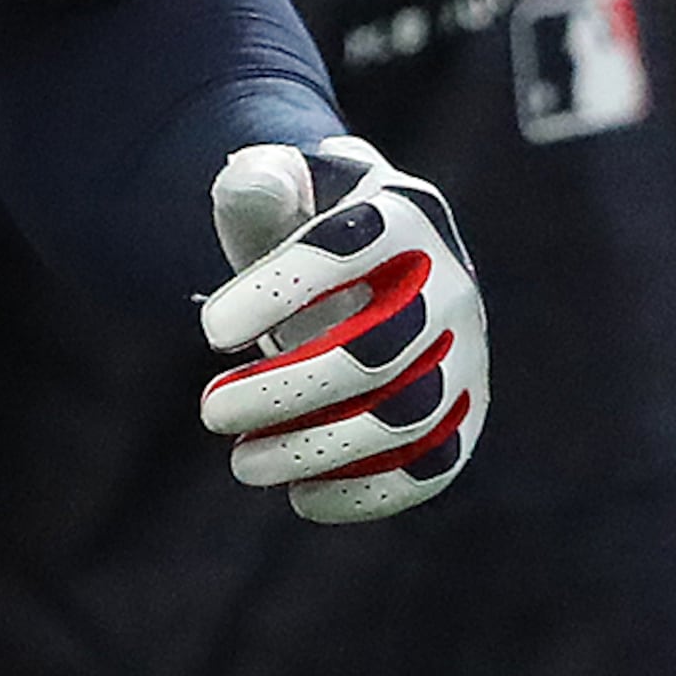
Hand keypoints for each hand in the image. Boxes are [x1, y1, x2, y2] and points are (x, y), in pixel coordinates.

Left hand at [199, 138, 486, 524]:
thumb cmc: (301, 211)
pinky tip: (303, 498)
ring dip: (320, 449)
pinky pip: (435, 464)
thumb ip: (257, 177)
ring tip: (241, 462)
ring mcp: (466, 353)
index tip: (208, 334)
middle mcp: (448, 286)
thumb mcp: (273, 179)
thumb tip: (257, 184)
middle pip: (374, 353)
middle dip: (285, 390)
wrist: (360, 248)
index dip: (275, 294)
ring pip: (405, 417)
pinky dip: (372, 491)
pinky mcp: (467, 411)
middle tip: (209, 412)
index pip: (339, 252)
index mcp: (400, 213)